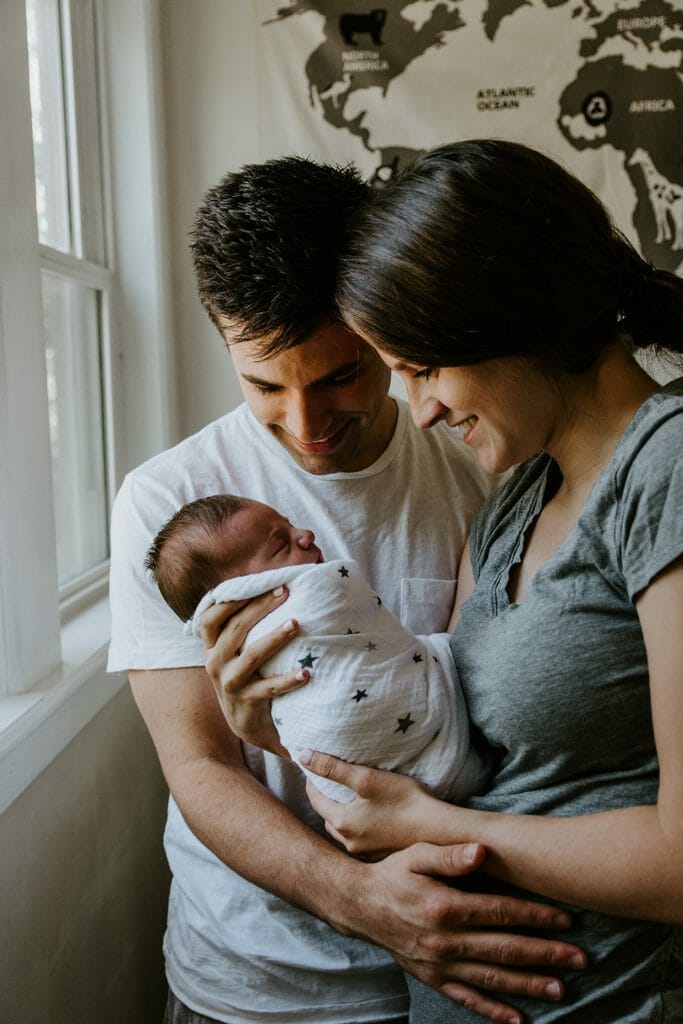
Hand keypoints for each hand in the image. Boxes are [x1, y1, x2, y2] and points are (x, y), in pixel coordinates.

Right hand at [199, 588, 308, 754]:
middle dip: (260, 608)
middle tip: (285, 593)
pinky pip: (269, 688)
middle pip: (235, 629)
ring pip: (252, 655)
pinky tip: (306, 672)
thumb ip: (243, 628)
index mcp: (213, 647)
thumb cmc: (246, 677)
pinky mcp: (248, 703)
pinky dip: (288, 680)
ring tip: (295, 623)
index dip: (231, 600)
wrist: (247, 724)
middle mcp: (216, 663)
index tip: (259, 584)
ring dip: (275, 638)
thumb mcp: (235, 654)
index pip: (211, 618)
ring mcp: (230, 684)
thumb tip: (275, 589)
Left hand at [304, 751, 437, 855]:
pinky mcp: (379, 854)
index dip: (312, 782)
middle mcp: (349, 842)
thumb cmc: (404, 801)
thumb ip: (333, 768)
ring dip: (339, 814)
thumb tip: (303, 757)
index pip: (315, 800)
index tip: (312, 768)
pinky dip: (356, 826)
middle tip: (327, 783)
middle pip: (327, 817)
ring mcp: (364, 852)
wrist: (438, 831)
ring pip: (342, 830)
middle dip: (324, 800)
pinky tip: (367, 817)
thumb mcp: (366, 778)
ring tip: (346, 798)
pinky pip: (359, 839)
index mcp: (342, 823)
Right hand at [351, 843, 585, 1023]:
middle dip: (545, 953)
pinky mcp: (434, 979)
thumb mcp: (416, 854)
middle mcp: (446, 940)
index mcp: (445, 907)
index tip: (565, 919)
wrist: (360, 905)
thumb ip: (450, 855)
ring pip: (493, 978)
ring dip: (529, 983)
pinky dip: (494, 1011)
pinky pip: (468, 999)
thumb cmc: (392, 873)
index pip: (500, 912)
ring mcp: (441, 964)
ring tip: (561, 988)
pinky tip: (519, 1019)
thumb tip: (481, 851)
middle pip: (505, 948)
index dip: (535, 915)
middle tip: (580, 958)